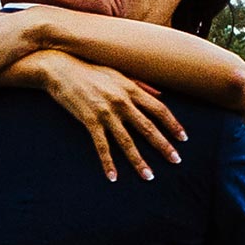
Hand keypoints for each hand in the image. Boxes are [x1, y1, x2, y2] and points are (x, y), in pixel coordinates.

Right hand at [35, 53, 185, 182]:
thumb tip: (161, 94)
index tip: (183, 138)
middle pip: (148, 128)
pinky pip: (102, 146)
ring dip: (139, 161)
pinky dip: (108, 162)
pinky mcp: (89, 121)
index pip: (159, 109)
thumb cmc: (90, 70)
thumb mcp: (118, 72)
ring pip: (127, 141)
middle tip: (176, 161)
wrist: (61, 68)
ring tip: (149, 176)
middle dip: (163, 146)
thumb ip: (141, 84)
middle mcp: (122, 101)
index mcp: (131, 88)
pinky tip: (113, 177)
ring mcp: (105, 112)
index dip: (173, 124)